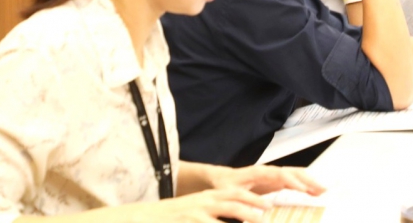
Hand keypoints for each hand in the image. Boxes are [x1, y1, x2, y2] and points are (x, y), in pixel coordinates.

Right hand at [109, 187, 271, 222]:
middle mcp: (204, 201)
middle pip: (233, 200)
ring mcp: (195, 212)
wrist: (144, 217)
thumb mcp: (196, 212)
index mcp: (209, 197)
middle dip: (252, 206)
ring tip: (256, 221)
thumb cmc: (175, 217)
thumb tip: (234, 219)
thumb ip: (214, 215)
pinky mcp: (187, 220)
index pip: (235, 193)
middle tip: (267, 214)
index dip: (253, 198)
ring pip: (224, 211)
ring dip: (242, 215)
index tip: (268, 204)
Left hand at [208, 164, 325, 196]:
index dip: (292, 181)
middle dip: (308, 180)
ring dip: (309, 182)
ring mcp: (273, 175)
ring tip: (323, 191)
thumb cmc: (224, 186)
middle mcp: (269, 171)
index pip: (279, 174)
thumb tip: (260, 209)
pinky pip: (292, 182)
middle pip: (292, 172)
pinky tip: (313, 193)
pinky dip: (304, 186)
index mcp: (259, 172)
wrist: (220, 178)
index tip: (303, 189)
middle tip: (321, 189)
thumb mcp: (229, 194)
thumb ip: (242, 200)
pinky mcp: (274, 182)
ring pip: (295, 175)